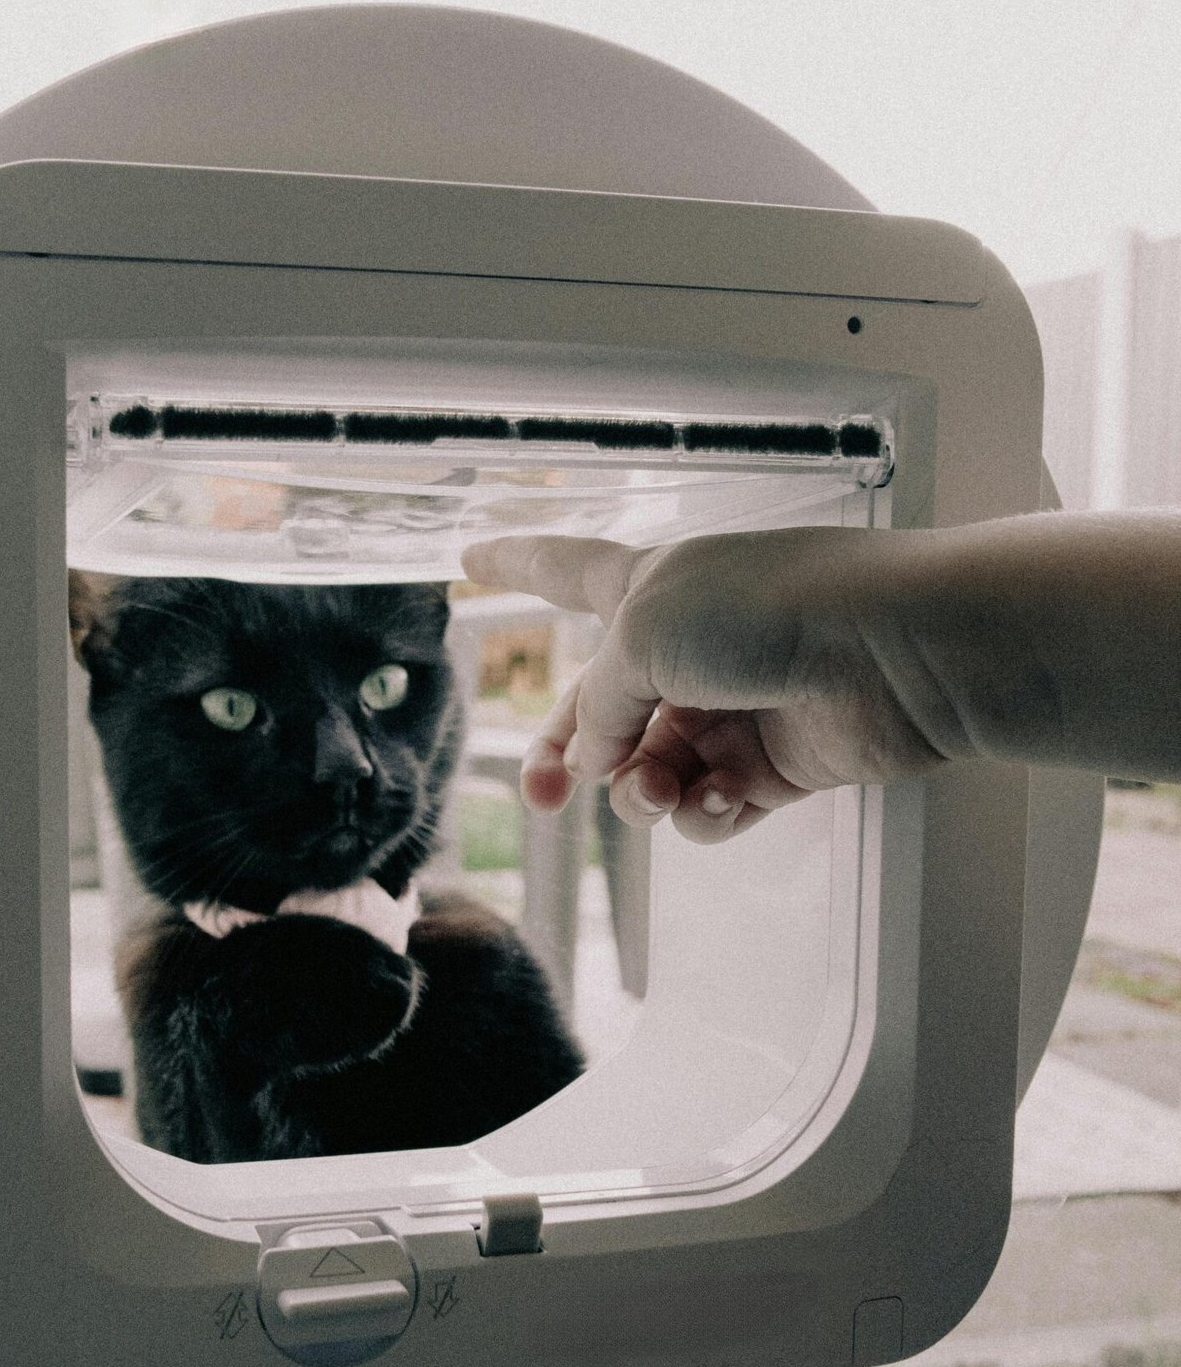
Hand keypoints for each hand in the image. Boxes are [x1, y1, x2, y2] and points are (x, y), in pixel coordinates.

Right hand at [461, 529, 947, 842]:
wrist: (895, 653)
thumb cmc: (771, 611)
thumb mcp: (644, 635)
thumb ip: (596, 702)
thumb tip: (591, 760)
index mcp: (650, 588)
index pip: (563, 569)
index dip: (515, 561)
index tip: (471, 555)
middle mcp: (687, 645)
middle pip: (599, 710)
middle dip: (565, 758)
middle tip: (541, 800)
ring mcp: (730, 708)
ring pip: (649, 770)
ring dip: (641, 791)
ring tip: (658, 788)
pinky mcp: (775, 767)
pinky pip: (710, 807)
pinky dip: (706, 812)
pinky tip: (724, 798)